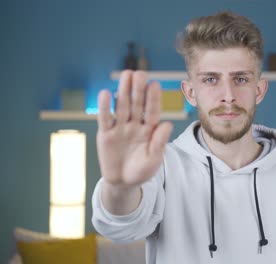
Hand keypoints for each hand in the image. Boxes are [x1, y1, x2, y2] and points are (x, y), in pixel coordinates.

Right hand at [96, 70, 172, 187]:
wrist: (124, 183)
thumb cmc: (142, 170)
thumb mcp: (154, 159)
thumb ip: (160, 142)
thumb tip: (168, 124)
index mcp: (149, 129)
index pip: (152, 111)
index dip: (153, 98)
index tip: (155, 84)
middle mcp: (135, 125)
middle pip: (136, 104)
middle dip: (138, 89)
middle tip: (139, 73)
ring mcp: (120, 128)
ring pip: (122, 107)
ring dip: (123, 91)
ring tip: (125, 75)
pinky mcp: (106, 134)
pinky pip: (105, 119)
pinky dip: (105, 107)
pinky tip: (105, 93)